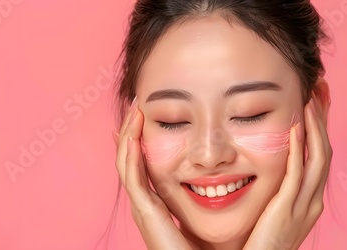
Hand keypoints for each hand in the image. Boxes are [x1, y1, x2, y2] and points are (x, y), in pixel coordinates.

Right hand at [114, 98, 195, 249]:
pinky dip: (131, 157)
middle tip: (136, 105)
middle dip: (131, 131)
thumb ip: (207, 189)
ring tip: (134, 112)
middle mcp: (146, 201)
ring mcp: (142, 206)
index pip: (143, 162)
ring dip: (129, 136)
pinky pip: (133, 179)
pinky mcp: (145, 212)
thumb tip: (219, 170)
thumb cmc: (207, 245)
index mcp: (157, 200)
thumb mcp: (205, 209)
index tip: (145, 114)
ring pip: (127, 164)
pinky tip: (133, 137)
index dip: (141, 138)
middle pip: (130, 159)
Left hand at [243, 91, 331, 249]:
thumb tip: (274, 168)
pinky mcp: (287, 208)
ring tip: (310, 101)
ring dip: (315, 128)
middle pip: (325, 152)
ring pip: (317, 159)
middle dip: (323, 122)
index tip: (318, 104)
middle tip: (321, 93)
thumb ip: (280, 190)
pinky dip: (298, 148)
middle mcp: (313, 200)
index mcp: (311, 199)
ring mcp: (304, 205)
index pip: (320, 157)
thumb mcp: (277, 211)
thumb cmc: (262, 241)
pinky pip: (296, 173)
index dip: (321, 129)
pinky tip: (295, 128)